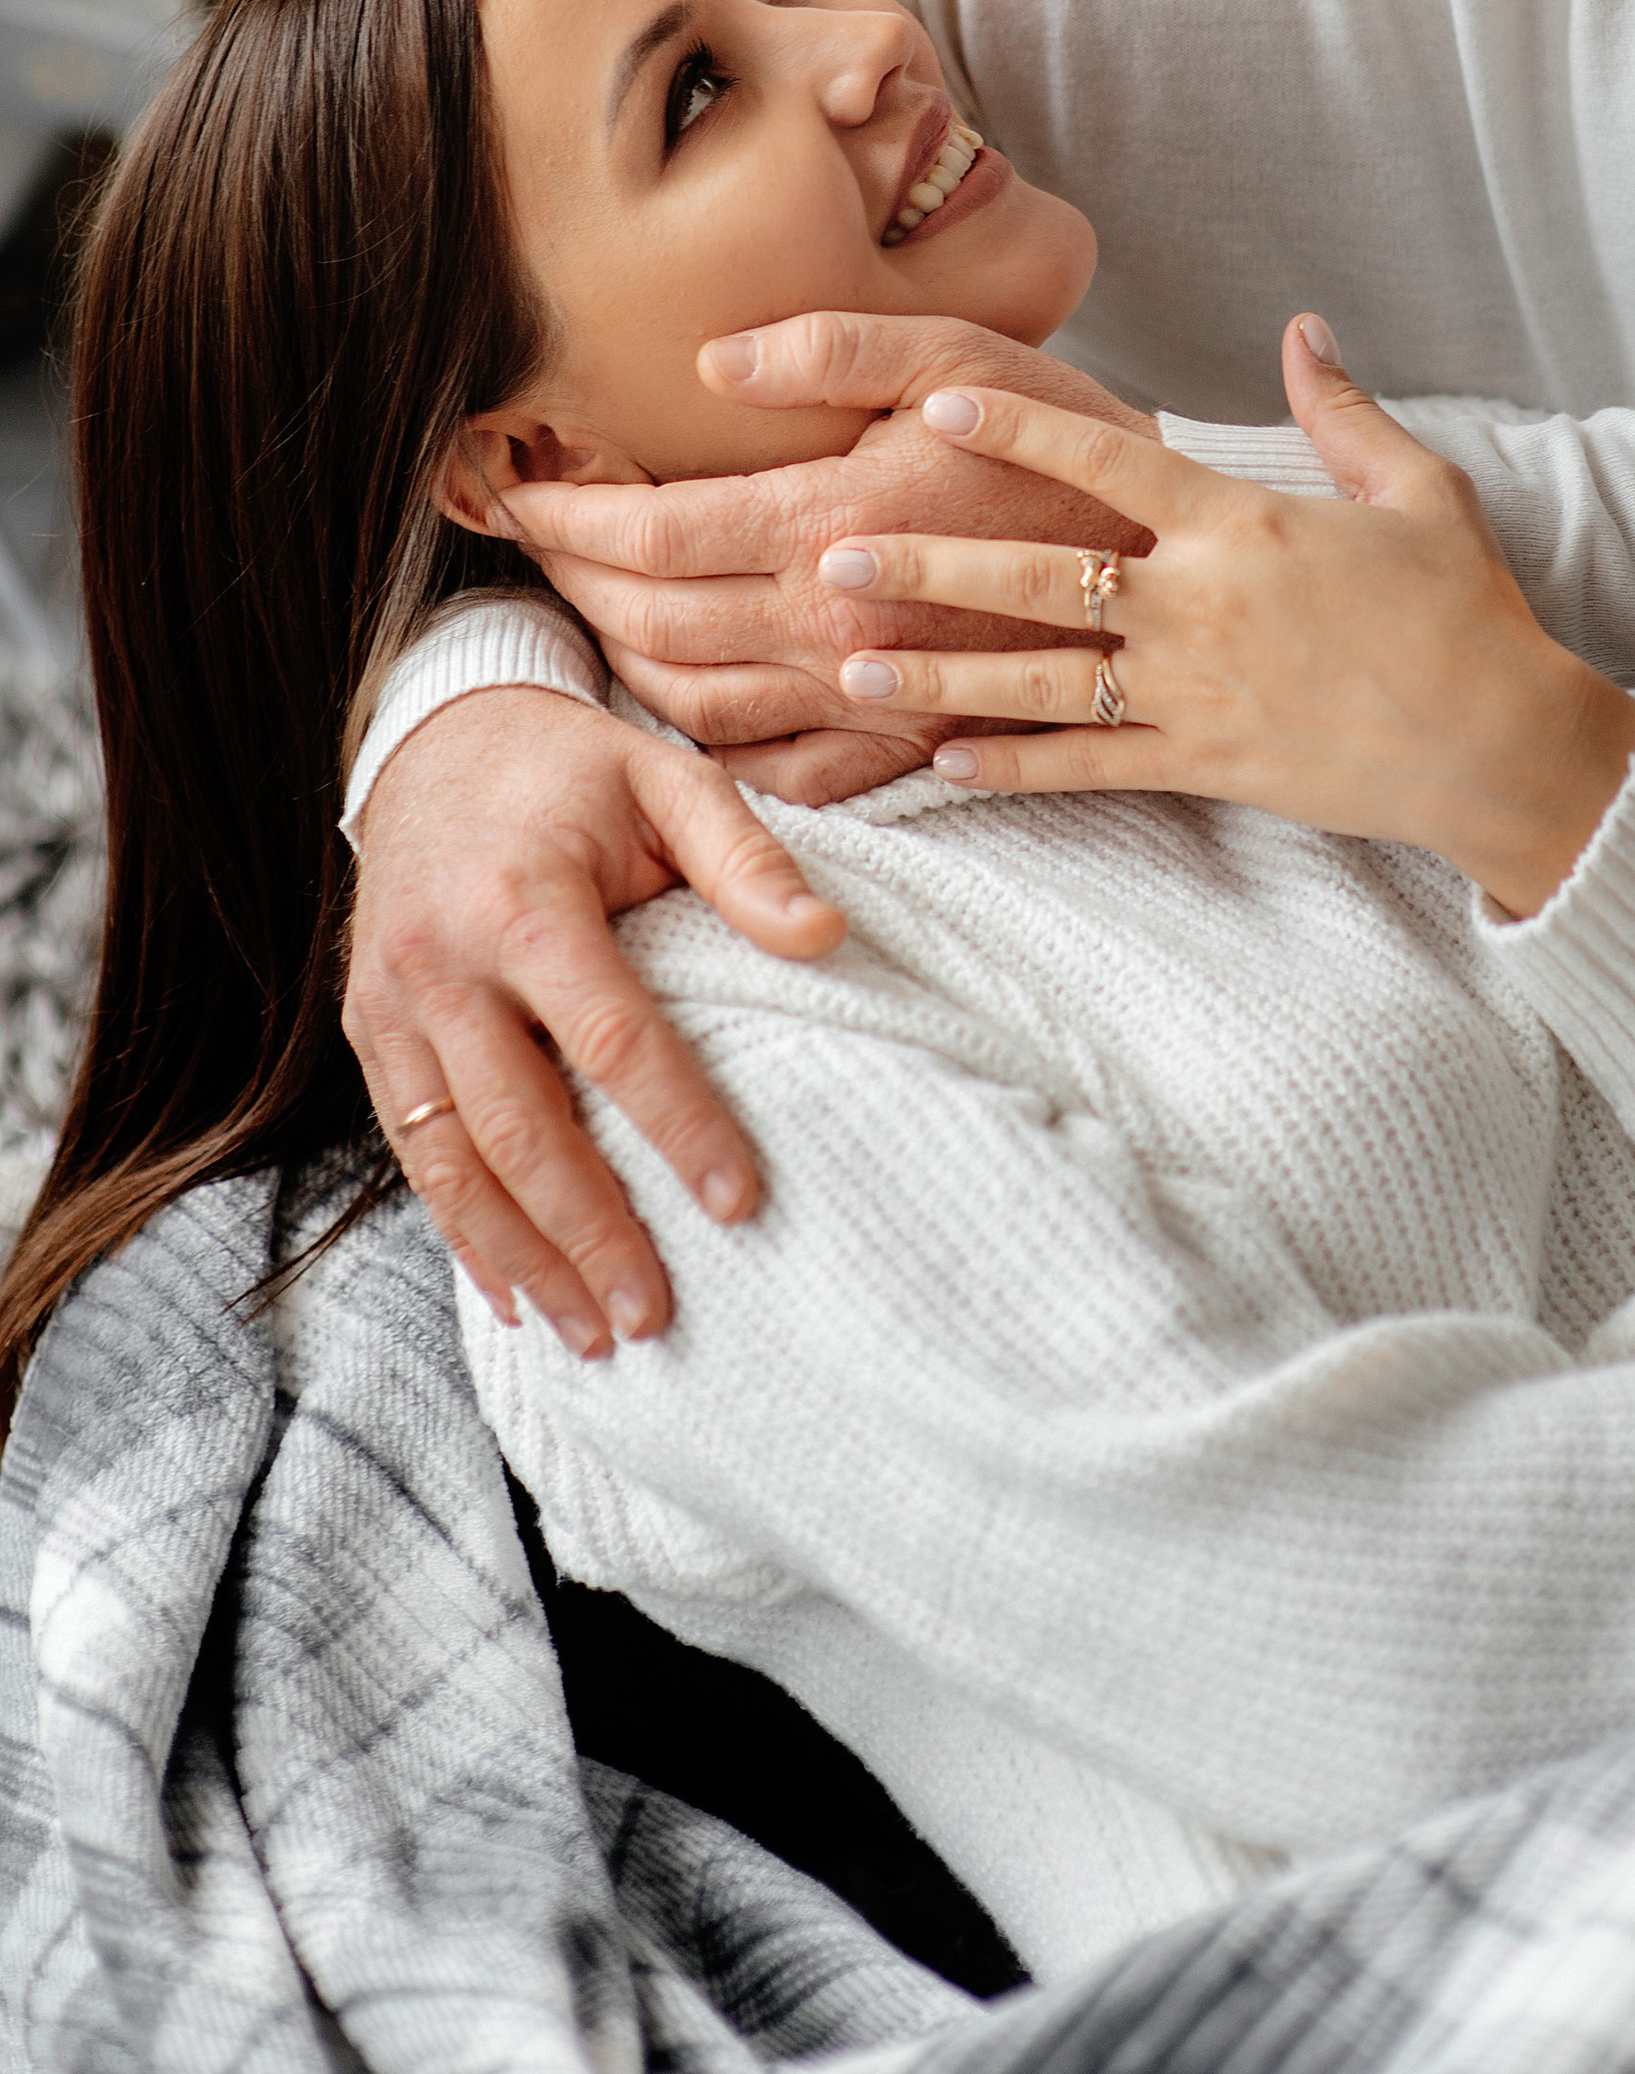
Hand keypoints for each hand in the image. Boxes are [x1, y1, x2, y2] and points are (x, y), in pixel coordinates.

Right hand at [343, 685, 845, 1350]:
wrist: (433, 737)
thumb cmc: (573, 770)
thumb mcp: (666, 779)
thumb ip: (745, 858)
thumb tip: (826, 937)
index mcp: (525, 900)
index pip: (611, 1036)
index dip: (677, 1124)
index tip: (741, 1200)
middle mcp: (443, 964)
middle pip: (519, 1127)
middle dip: (590, 1231)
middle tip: (657, 1314)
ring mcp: (392, 1005)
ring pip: (452, 1162)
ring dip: (525, 1257)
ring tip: (597, 1336)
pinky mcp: (370, 1032)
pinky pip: (412, 1152)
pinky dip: (464, 1231)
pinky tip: (518, 1292)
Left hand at [503, 313, 1158, 791]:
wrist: (1189, 560)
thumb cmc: (1072, 439)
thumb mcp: (961, 355)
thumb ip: (830, 348)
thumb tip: (711, 360)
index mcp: (834, 522)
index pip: (650, 535)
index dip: (565, 517)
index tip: (513, 488)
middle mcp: (837, 626)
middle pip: (653, 624)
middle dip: (574, 582)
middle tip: (536, 544)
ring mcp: (873, 700)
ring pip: (698, 707)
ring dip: (624, 664)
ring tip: (593, 612)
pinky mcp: (913, 745)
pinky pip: (782, 776)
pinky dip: (715, 752)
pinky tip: (691, 711)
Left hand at [821, 317, 1634, 919]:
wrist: (1505, 744)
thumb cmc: (1467, 610)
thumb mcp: (1420, 489)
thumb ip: (1343, 410)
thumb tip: (1304, 329)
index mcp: (1243, 523)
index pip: (1106, 463)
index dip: (1018, 432)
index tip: (937, 405)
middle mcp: (1202, 605)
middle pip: (1037, 578)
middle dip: (927, 565)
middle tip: (832, 554)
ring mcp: (1196, 693)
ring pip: (1037, 681)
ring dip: (936, 670)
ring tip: (846, 660)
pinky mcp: (1207, 764)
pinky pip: (1088, 767)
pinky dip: (1012, 769)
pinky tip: (942, 764)